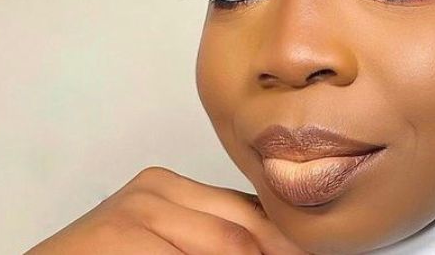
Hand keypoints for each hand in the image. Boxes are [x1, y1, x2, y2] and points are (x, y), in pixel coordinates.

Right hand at [25, 166, 308, 254]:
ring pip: (228, 247)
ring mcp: (139, 210)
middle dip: (277, 252)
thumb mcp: (165, 240)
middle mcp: (157, 190)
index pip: (248, 211)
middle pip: (245, 229)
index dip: (285, 240)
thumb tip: (278, 248)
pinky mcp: (123, 231)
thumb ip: (213, 238)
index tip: (311, 253)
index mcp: (170, 186)